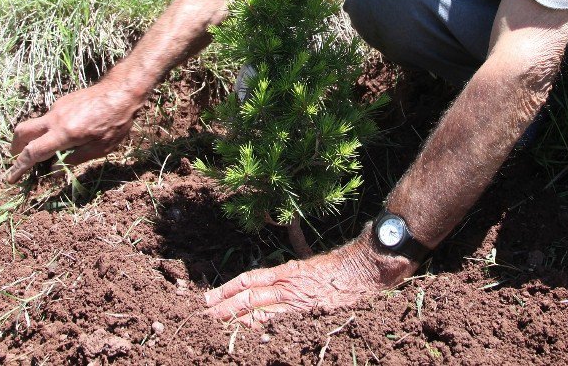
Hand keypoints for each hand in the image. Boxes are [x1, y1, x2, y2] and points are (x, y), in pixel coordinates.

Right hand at [6, 82, 143, 182]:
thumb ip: (75, 159)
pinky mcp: (64, 101)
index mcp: (64, 133)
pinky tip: (64, 135)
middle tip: (18, 159)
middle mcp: (55, 118)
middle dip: (15, 147)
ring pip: (35, 124)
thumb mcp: (100, 148)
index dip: (19, 167)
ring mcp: (58, 107)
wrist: (122, 90)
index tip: (11, 178)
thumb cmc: (116, 122)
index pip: (32, 153)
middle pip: (22, 132)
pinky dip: (47, 129)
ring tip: (46, 150)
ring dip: (33, 137)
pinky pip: (48, 118)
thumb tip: (54, 168)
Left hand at [203, 230, 417, 326]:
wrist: (363, 271)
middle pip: (248, 295)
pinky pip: (277, 320)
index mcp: (287, 271)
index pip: (250, 279)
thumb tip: (287, 237)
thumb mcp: (312, 260)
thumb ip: (296, 257)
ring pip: (258, 308)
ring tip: (215, 321)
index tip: (210, 295)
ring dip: (234, 315)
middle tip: (204, 311)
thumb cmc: (340, 265)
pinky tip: (246, 330)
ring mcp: (295, 300)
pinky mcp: (306, 312)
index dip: (228, 288)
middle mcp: (287, 284)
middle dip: (224, 304)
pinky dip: (259, 325)